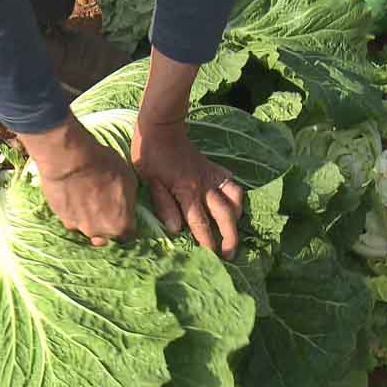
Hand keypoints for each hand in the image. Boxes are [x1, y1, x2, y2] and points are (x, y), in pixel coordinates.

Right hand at [21, 118, 136, 246]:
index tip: (123, 212)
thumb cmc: (103, 166)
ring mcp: (77, 227)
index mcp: (120, 225)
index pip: (128, 234)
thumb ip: (128, 199)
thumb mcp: (129, 178)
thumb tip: (126, 204)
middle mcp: (98, 233)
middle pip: (105, 235)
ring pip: (86, 228)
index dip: (126, 222)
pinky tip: (73, 195)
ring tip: (87, 198)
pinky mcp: (61, 218)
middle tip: (104, 205)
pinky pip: (71, 218)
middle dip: (106, 224)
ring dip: (89, 218)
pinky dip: (74, 211)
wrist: (68, 159)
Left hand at [131, 117, 244, 259]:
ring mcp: (212, 176)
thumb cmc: (149, 157)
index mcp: (186, 192)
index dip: (208, 242)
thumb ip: (164, 205)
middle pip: (224, 215)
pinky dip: (236, 195)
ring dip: (237, 217)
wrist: (162, 129)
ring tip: (235, 230)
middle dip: (229, 236)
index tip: (213, 257)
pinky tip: (234, 204)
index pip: (200, 223)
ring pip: (234, 199)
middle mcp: (203, 186)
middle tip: (230, 253)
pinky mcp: (214, 168)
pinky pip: (232, 183)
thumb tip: (177, 229)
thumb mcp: (149, 182)